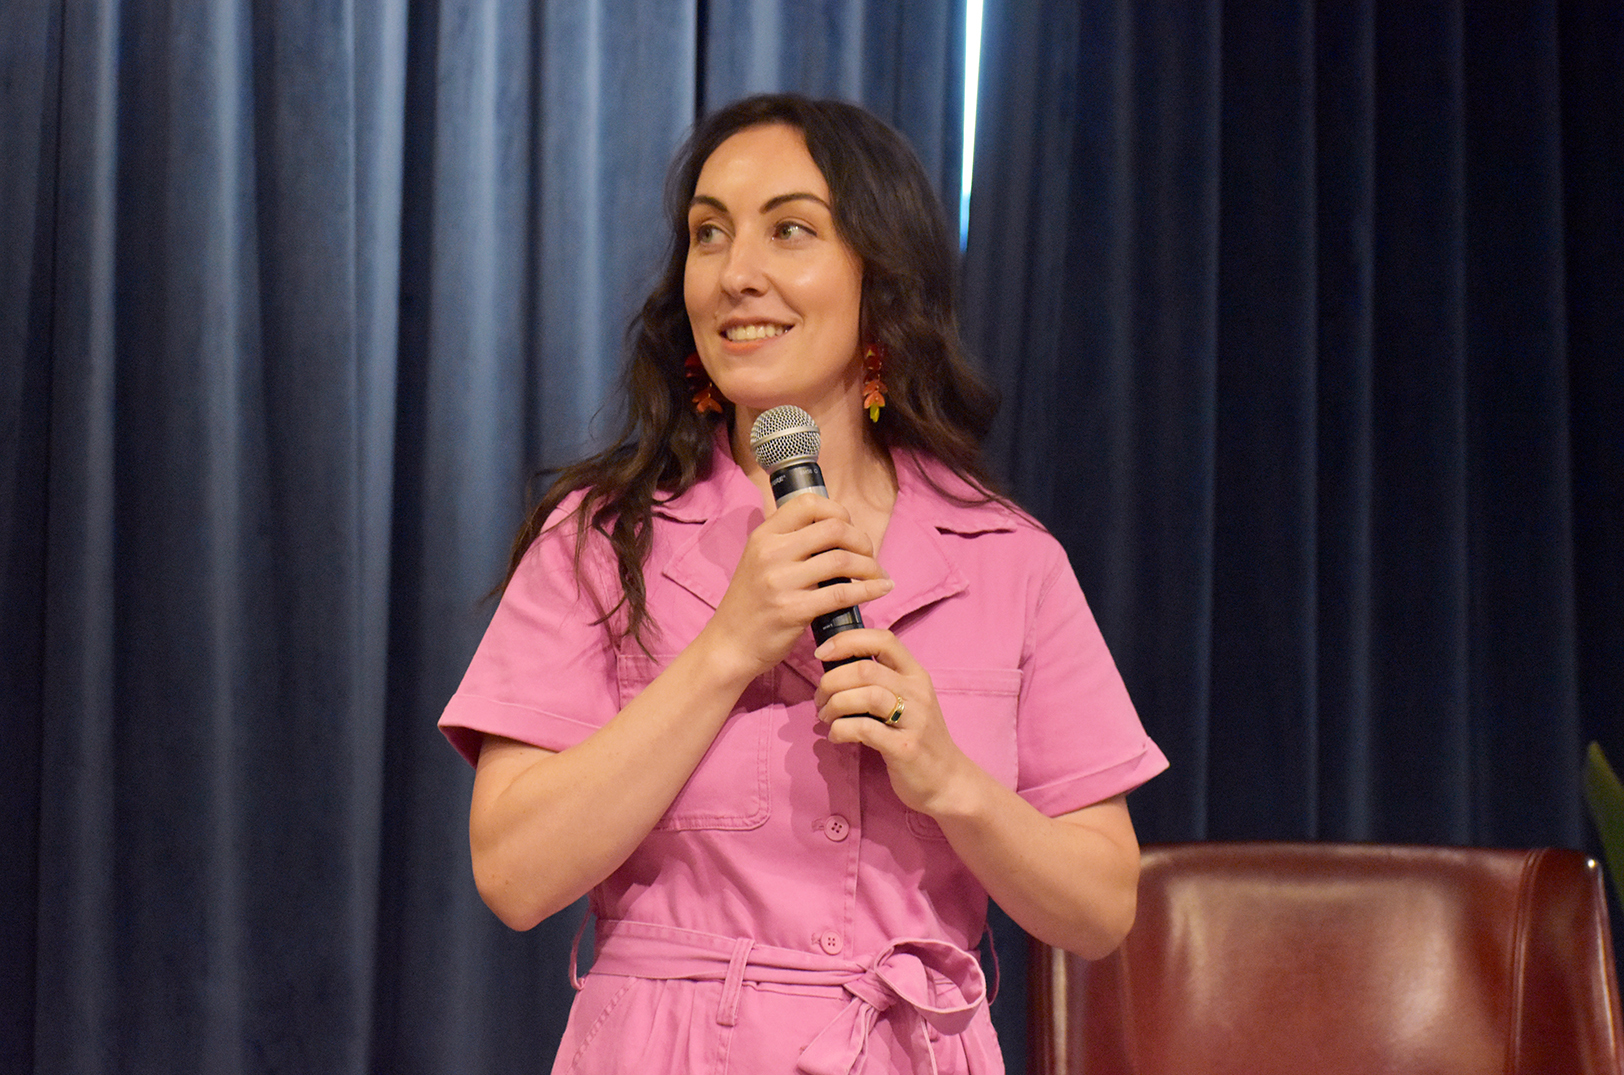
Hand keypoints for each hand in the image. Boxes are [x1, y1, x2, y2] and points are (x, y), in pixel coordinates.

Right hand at [699, 495, 893, 681]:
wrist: (729, 644)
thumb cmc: (752, 603)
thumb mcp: (760, 560)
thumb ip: (790, 543)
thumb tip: (835, 529)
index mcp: (764, 535)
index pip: (808, 503)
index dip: (838, 511)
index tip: (849, 528)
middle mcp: (771, 553)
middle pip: (833, 529)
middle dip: (861, 540)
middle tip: (869, 555)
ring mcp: (781, 581)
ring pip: (842, 560)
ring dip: (870, 566)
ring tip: (878, 575)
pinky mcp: (793, 610)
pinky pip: (842, 594)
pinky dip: (869, 590)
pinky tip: (880, 590)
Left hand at [811, 629, 975, 816]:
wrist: (948, 780)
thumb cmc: (918, 737)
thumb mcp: (907, 701)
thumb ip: (880, 681)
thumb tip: (834, 668)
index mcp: (916, 675)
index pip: (883, 639)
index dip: (847, 640)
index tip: (822, 653)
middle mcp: (917, 692)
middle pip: (865, 670)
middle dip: (831, 681)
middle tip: (820, 699)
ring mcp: (914, 720)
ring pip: (865, 696)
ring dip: (834, 705)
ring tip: (825, 717)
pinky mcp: (905, 747)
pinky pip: (864, 729)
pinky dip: (840, 730)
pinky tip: (836, 736)